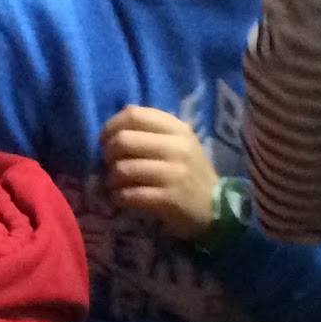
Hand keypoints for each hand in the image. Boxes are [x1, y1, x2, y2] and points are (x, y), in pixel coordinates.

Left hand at [100, 105, 217, 239]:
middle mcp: (177, 147)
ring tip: (115, 184)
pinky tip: (122, 198)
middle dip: (108, 153)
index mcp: (177, 128)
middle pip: (124, 140)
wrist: (215, 207)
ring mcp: (174, 173)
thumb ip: (151, 131)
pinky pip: (130, 194)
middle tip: (109, 164)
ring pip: (123, 168)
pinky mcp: (169, 199)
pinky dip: (119, 196)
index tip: (105, 140)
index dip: (111, 125)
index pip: (134, 114)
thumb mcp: (178, 143)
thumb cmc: (189, 172)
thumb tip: (114, 128)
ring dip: (111, 178)